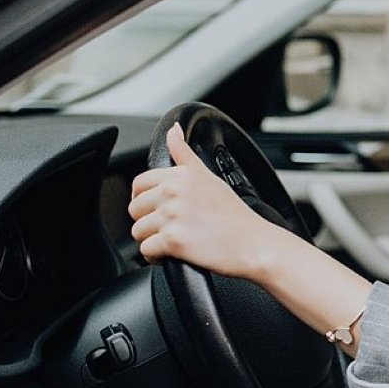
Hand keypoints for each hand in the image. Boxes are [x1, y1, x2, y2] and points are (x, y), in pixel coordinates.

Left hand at [128, 123, 285, 279]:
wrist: (253, 244)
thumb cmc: (235, 215)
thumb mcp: (209, 177)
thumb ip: (184, 153)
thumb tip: (173, 130)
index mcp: (180, 175)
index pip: (139, 184)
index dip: (146, 200)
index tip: (158, 209)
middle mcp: (174, 192)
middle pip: (135, 209)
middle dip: (149, 222)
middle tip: (173, 227)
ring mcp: (172, 216)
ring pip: (138, 231)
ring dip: (152, 240)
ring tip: (176, 240)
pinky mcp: (173, 240)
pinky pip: (146, 250)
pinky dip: (157, 257)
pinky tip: (174, 254)